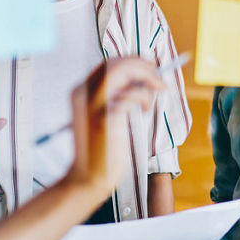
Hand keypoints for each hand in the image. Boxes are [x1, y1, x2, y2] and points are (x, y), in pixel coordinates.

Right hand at [64, 58, 163, 198]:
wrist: (87, 178)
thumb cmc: (99, 150)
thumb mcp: (103, 117)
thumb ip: (114, 97)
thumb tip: (143, 78)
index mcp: (81, 92)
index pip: (109, 63)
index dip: (133, 61)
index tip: (151, 69)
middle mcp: (83, 94)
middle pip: (116, 63)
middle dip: (142, 67)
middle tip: (159, 80)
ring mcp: (92, 105)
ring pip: (122, 72)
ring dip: (145, 79)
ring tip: (151, 97)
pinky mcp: (105, 119)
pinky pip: (130, 95)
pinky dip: (143, 98)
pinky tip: (145, 109)